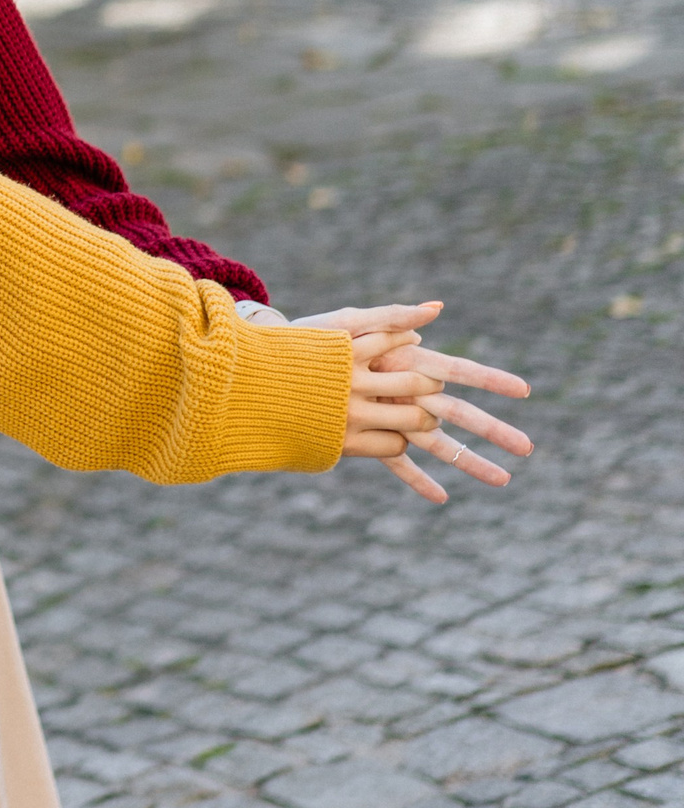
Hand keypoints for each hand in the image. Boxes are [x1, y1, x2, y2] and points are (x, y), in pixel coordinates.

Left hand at [299, 301, 532, 502]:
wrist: (279, 366)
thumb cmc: (319, 337)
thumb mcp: (352, 322)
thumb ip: (393, 316)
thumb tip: (435, 310)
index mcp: (408, 364)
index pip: (460, 371)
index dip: (492, 381)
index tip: (526, 390)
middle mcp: (407, 394)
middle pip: (460, 414)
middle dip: (495, 430)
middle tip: (529, 448)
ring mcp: (392, 417)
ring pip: (438, 444)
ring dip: (470, 462)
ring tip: (503, 481)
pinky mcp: (370, 436)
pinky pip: (396, 462)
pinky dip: (416, 478)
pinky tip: (440, 497)